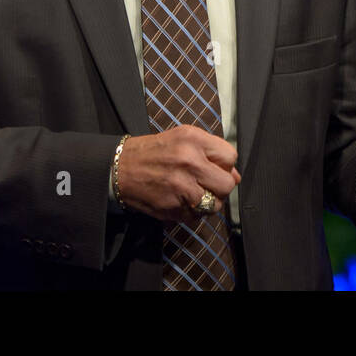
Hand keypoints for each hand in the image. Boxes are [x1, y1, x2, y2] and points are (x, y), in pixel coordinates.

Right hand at [115, 125, 240, 221]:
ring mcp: (181, 187)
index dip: (225, 165)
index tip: (215, 167)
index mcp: (193, 140)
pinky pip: (196, 217)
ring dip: (208, 203)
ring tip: (195, 194)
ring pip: (214, 204)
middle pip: (227, 184)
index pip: (230, 157)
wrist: (120, 168)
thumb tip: (235, 175)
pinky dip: (192, 212)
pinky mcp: (172, 207)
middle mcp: (189, 162)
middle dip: (221, 187)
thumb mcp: (183, 138)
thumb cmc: (154, 152)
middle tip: (208, 184)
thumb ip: (211, 152)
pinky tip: (181, 201)